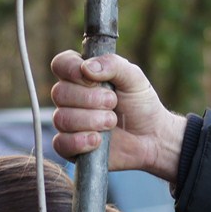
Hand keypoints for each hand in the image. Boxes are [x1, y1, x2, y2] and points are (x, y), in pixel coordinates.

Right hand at [49, 50, 186, 180]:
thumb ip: (113, 65)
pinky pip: (61, 143)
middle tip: (113, 103)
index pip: (61, 64)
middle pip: (59, 92)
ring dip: (90, 120)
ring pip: (61, 119)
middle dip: (89, 99)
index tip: (91, 78)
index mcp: (81, 75)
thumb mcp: (134, 77)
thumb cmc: (140, 105)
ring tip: (111, 122)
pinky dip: (80, 142)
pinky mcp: (70, 147)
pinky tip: (97, 141)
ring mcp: (68, 123)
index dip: (71, 69)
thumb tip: (87, 68)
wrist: (150, 138)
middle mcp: (70, 98)